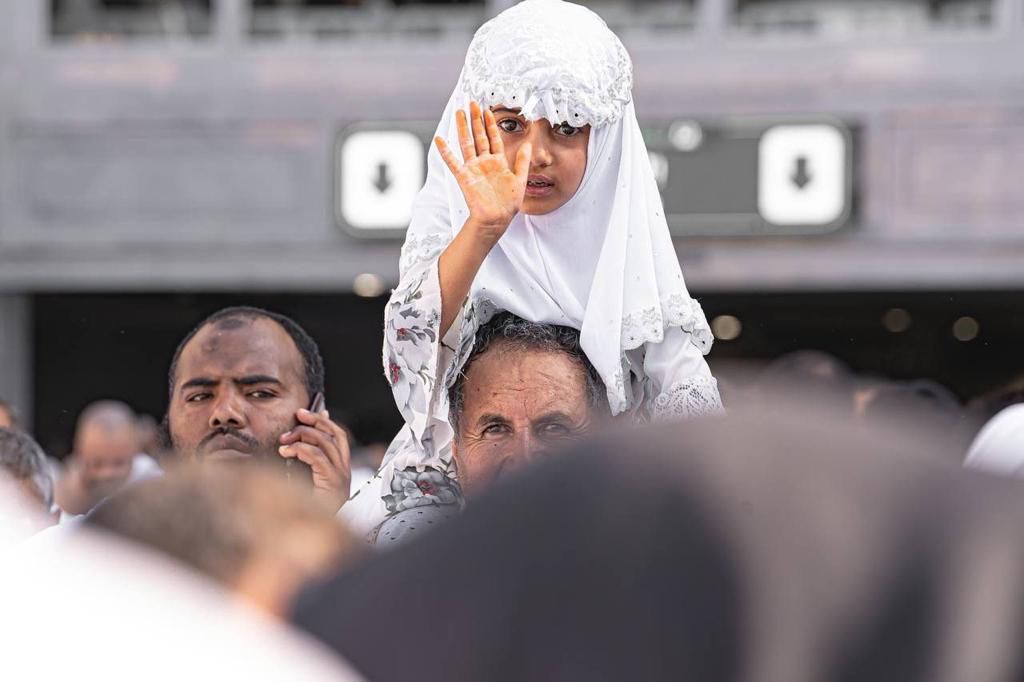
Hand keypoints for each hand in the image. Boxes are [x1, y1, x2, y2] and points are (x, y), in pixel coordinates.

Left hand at [278, 408, 350, 513]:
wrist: (318, 537)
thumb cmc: (310, 511)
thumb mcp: (306, 483)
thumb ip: (303, 464)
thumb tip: (290, 444)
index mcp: (341, 467)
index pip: (338, 434)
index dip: (322, 420)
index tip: (303, 413)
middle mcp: (344, 469)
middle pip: (334, 433)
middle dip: (314, 421)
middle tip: (295, 418)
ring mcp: (341, 475)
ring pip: (326, 443)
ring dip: (302, 436)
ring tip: (284, 440)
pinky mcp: (332, 482)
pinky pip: (318, 458)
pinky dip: (301, 450)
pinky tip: (286, 453)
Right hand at [435, 101, 531, 244]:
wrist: (497, 219)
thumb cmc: (508, 203)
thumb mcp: (520, 179)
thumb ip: (523, 161)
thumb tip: (529, 144)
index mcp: (498, 162)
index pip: (493, 138)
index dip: (491, 124)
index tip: (488, 110)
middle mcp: (484, 162)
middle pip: (478, 136)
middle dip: (475, 119)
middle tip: (472, 103)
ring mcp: (473, 168)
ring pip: (466, 143)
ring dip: (462, 128)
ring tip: (458, 113)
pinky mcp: (464, 177)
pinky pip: (453, 162)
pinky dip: (445, 151)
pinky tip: (440, 139)